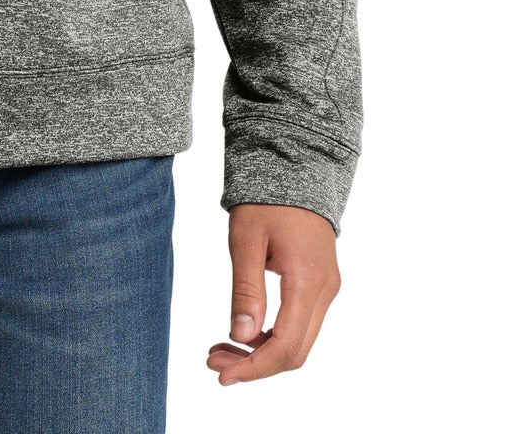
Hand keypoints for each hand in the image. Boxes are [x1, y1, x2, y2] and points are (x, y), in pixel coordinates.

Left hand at [208, 203, 340, 385]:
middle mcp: (325, 290)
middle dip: (254, 366)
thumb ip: (246, 289)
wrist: (295, 168)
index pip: (286, 345)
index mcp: (307, 279)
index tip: (222, 374)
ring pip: (299, 341)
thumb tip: (240, 337)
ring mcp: (327, 288)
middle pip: (295, 351)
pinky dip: (273, 336)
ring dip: (262, 353)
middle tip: (214, 361)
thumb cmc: (266, 200)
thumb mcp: (246, 239)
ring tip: (222, 348)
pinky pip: (301, 324)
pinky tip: (245, 332)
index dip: (254, 368)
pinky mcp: (321, 284)